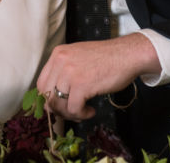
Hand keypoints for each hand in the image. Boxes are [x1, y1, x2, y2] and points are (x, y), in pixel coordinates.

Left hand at [36, 32, 160, 120]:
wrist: (127, 55)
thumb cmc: (107, 58)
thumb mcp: (78, 58)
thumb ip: (64, 72)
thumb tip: (53, 97)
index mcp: (58, 54)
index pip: (41, 83)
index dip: (48, 99)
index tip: (60, 106)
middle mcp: (60, 61)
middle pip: (46, 96)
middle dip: (58, 109)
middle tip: (72, 111)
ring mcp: (70, 72)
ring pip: (58, 105)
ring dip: (71, 113)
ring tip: (83, 111)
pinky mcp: (82, 84)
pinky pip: (73, 109)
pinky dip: (82, 114)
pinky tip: (91, 110)